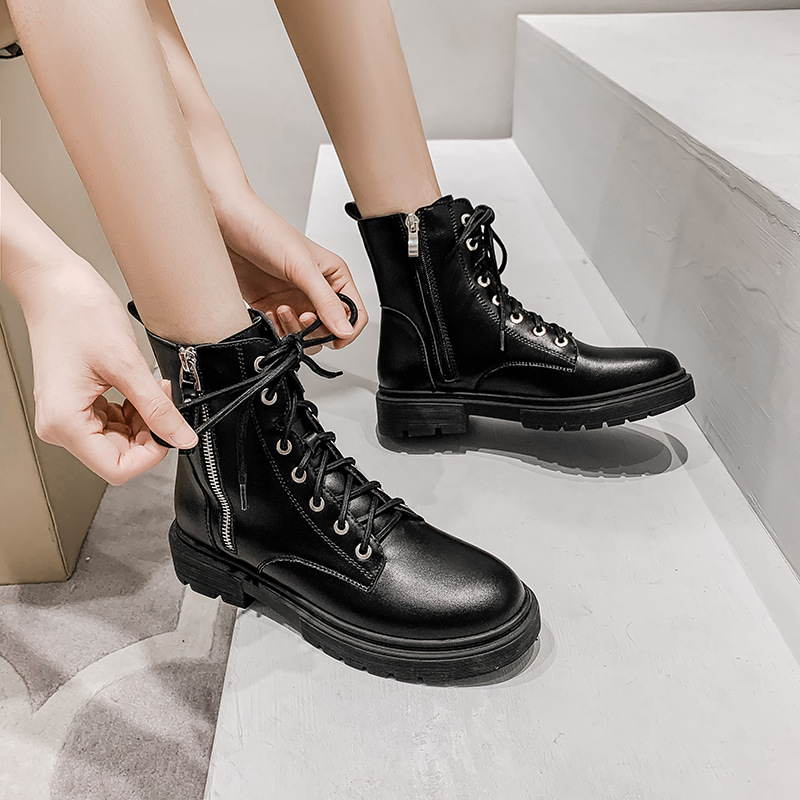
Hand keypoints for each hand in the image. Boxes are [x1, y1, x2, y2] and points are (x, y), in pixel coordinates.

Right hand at [19, 261, 197, 484]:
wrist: (54, 284)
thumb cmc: (77, 314)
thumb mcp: (128, 366)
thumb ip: (157, 408)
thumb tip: (182, 438)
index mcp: (65, 423)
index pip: (118, 469)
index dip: (152, 454)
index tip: (171, 430)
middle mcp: (61, 426)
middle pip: (119, 456)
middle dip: (150, 432)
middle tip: (162, 399)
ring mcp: (67, 415)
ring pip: (119, 440)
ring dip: (143, 419)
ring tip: (150, 387)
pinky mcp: (76, 403)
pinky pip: (112, 422)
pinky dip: (132, 410)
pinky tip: (138, 387)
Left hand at [219, 191, 367, 350]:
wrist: (228, 224)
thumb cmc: (266, 231)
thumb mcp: (302, 267)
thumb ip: (326, 301)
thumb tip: (345, 330)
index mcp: (333, 277)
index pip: (355, 314)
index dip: (347, 329)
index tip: (330, 332)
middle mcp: (316, 291)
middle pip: (330, 329)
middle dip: (316, 330)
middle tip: (302, 316)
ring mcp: (295, 300)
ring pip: (306, 335)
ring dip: (294, 330)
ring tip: (282, 310)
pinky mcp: (272, 307)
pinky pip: (282, 332)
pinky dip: (277, 330)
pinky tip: (269, 312)